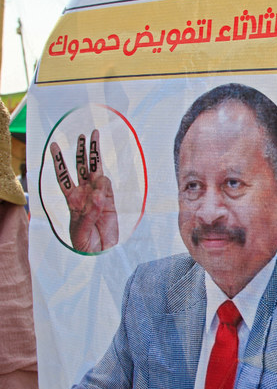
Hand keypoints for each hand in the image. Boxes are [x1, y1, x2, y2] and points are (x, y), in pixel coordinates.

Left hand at [50, 130, 118, 251]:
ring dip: (94, 155)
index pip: (63, 176)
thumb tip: (99, 191)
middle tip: (83, 134)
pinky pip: (107, 185)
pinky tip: (102, 187)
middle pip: (81, 167)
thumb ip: (90, 212)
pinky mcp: (110, 200)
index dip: (58, 161)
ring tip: (95, 137)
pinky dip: (105, 183)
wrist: (102, 253)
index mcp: (72, 201)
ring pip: (96, 170)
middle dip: (81, 150)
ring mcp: (98, 195)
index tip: (53, 145)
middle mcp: (84, 194)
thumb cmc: (86, 244)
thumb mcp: (81, 232)